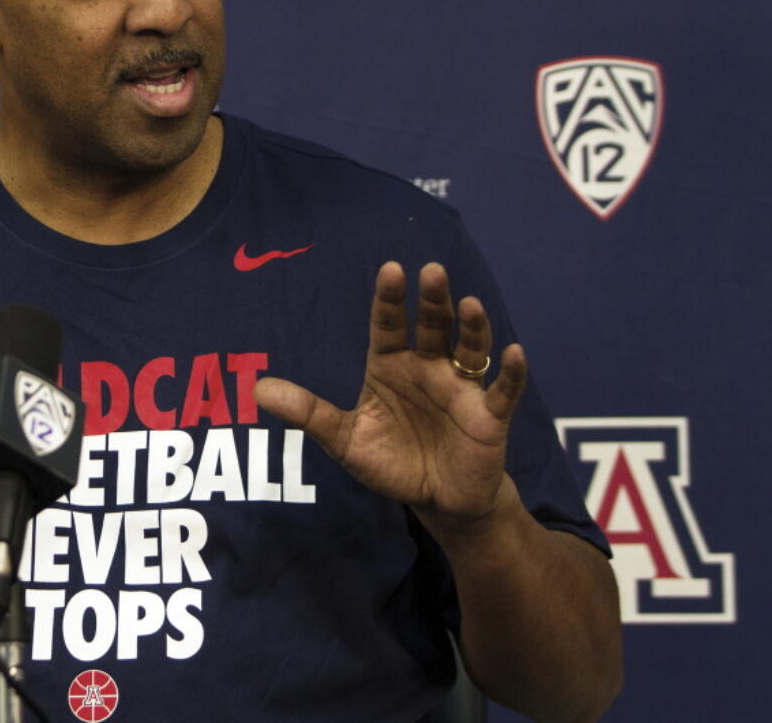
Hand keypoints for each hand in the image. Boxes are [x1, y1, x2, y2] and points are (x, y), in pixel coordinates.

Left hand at [254, 262, 526, 527]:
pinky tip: (514, 352)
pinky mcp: (488, 415)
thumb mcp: (344, 440)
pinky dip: (510, 373)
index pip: (389, 326)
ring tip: (468, 304)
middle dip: (432, 300)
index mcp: (392, 367)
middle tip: (432, 271)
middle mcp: (428, 368)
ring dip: (471, 327)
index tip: (390, 270)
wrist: (436, 502)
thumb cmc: (391, 462)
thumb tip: (257, 389)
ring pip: (469, 349)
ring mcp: (461, 388)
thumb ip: (307, 413)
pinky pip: (502, 390)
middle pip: (431, 327)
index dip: (391, 300)